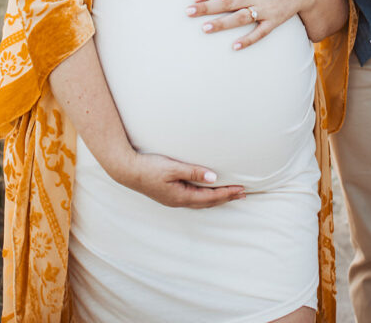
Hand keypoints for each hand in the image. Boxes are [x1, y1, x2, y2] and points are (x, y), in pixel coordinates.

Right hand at [115, 150, 245, 207]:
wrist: (127, 169)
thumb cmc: (149, 167)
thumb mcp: (172, 167)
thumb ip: (193, 172)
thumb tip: (214, 178)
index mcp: (181, 196)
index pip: (210, 197)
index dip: (227, 193)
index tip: (242, 190)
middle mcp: (179, 201)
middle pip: (208, 202)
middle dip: (226, 197)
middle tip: (243, 194)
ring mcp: (173, 198)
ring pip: (201, 201)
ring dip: (217, 198)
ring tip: (230, 194)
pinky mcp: (169, 193)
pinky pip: (194, 198)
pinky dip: (206, 196)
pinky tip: (207, 192)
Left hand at [186, 0, 316, 49]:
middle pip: (228, 2)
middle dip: (208, 8)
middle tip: (189, 12)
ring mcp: (265, 10)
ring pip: (241, 18)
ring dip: (223, 23)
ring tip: (205, 28)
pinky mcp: (274, 21)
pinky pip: (261, 32)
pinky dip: (248, 40)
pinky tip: (235, 46)